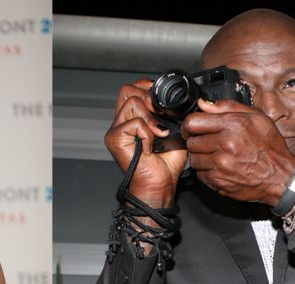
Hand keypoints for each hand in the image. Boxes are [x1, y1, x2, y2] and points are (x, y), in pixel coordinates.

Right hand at [105, 79, 187, 207]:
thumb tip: (179, 104)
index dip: (146, 87)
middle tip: (160, 116)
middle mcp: (120, 122)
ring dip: (150, 117)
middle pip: (127, 90)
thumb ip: (171, 117)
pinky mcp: (115, 139)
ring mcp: (115, 130)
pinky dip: (147, 133)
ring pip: (132, 102)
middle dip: (148, 98)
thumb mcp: (173, 134)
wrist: (158, 186)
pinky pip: (134, 122)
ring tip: (159, 134)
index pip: (131, 89)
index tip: (161, 100)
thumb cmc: (164, 166)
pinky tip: (150, 147)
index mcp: (131, 119)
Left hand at [181, 98, 294, 205]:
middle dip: (197, 141)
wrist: (281, 177)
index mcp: (233, 125)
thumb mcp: (256, 118)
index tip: (193, 128)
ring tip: (217, 156)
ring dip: (202, 157)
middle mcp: (225, 144)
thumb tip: (204, 104)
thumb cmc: (271, 148)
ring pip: (194, 158)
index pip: (193, 122)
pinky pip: (200, 174)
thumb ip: (228, 107)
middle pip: (191, 141)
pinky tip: (220, 167)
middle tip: (210, 143)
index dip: (190, 125)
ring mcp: (221, 164)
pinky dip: (207, 171)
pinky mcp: (219, 180)